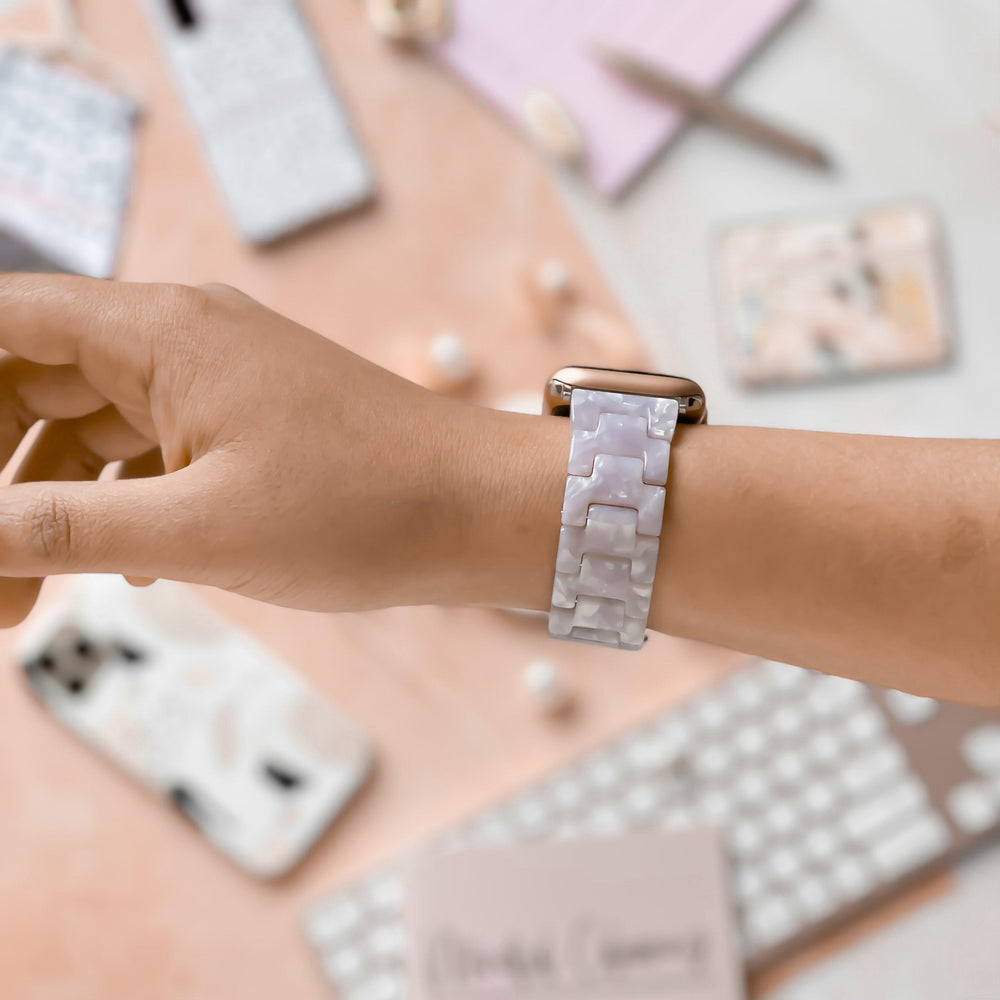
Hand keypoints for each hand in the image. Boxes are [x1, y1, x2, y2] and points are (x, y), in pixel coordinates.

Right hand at [0, 275, 567, 624]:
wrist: (479, 511)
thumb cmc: (362, 508)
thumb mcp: (201, 529)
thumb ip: (66, 528)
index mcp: (159, 333)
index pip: (4, 325)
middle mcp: (182, 340)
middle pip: (34, 381)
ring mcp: (218, 382)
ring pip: (92, 427)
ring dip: (53, 504)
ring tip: (27, 599)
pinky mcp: (248, 425)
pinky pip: (150, 452)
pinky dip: (119, 505)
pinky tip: (122, 570)